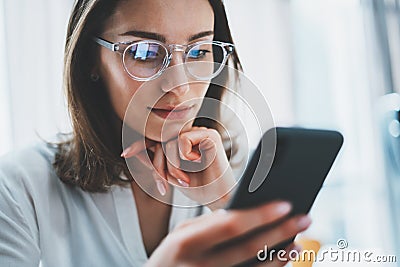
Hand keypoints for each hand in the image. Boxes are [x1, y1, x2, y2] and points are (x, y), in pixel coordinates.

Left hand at [122, 127, 234, 208]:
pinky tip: (196, 164)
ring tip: (183, 180)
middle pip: (160, 142)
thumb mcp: (171, 174)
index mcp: (183, 142)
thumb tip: (134, 151)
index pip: (158, 139)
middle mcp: (191, 134)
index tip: (125, 154)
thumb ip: (157, 161)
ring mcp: (200, 133)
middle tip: (164, 184)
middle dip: (157, 166)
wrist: (218, 198)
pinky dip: (183, 156)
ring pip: (169, 142)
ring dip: (171, 166)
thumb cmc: (199, 187)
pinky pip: (182, 141)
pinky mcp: (209, 135)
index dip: (141, 145)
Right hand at [145, 201, 310, 266]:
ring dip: (281, 256)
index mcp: (186, 241)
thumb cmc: (170, 258)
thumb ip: (207, 224)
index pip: (231, 224)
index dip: (261, 214)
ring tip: (297, 243)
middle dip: (281, 231)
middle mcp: (199, 265)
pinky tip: (281, 262)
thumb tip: (242, 212)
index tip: (286, 204)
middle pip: (249, 247)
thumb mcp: (179, 237)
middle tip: (305, 218)